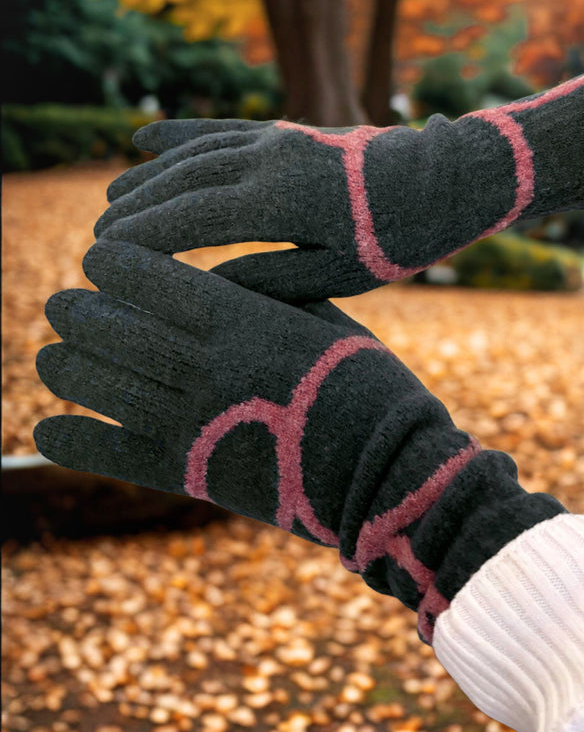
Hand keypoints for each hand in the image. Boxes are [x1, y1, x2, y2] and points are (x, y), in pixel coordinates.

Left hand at [34, 240, 564, 639]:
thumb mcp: (323, 320)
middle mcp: (202, 364)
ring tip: (55, 356)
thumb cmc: (363, 382)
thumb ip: (267, 296)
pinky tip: (50, 427)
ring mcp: (191, 420)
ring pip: (93, 383)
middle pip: (105, 326)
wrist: (386, 466)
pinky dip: (70, 439)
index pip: (143, 275)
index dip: (111, 262)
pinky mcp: (191, 472)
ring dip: (65, 366)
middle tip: (65, 307)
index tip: (100, 259)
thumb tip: (219, 280)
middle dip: (75, 311)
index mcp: (237, 317)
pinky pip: (108, 453)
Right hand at [94, 58, 583, 299]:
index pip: (185, 220)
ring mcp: (275, 138)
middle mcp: (265, 159)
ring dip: (148, 178)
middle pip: (178, 184)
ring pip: (192, 155)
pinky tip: (146, 139)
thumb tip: (207, 287)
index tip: (103, 262)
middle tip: (97, 245)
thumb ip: (269, 279)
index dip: (139, 240)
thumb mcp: (338, 274)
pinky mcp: (288, 131)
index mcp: (276, 200)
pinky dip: (179, 136)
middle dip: (133, 213)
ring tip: (112, 200)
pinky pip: (220, 131)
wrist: (447, 180)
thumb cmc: (399, 238)